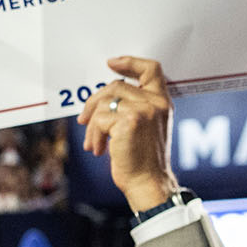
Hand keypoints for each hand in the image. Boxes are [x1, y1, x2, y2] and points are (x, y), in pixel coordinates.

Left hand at [75, 56, 178, 210]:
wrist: (149, 184)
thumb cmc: (145, 161)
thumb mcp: (147, 128)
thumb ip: (135, 108)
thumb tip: (102, 98)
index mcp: (162, 103)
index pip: (151, 69)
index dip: (129, 62)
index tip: (111, 64)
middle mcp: (156, 103)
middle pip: (116, 86)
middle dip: (94, 102)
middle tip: (84, 120)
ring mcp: (144, 110)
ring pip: (104, 103)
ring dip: (93, 125)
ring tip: (95, 143)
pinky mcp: (130, 121)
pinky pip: (99, 119)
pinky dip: (94, 136)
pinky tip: (98, 150)